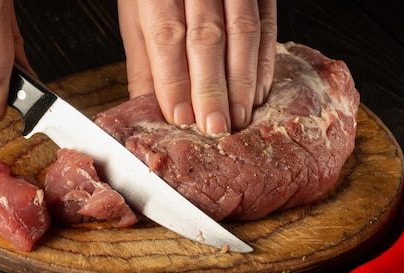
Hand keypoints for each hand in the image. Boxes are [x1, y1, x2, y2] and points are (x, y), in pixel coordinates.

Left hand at [118, 0, 276, 134]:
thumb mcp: (136, 16)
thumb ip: (145, 62)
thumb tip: (149, 110)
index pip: (168, 36)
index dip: (175, 80)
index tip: (181, 117)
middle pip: (207, 38)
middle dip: (211, 88)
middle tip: (214, 126)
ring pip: (243, 32)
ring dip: (242, 82)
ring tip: (238, 117)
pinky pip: (267, 26)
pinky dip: (264, 63)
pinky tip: (257, 93)